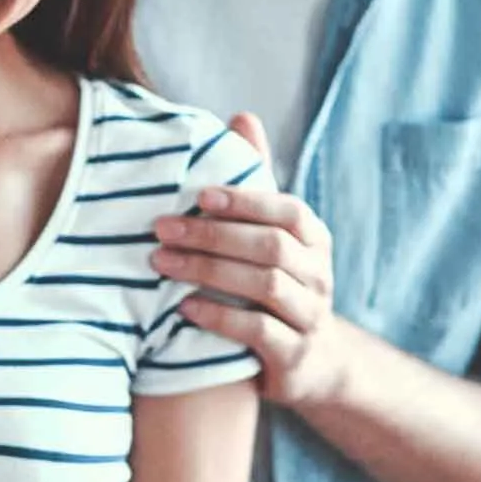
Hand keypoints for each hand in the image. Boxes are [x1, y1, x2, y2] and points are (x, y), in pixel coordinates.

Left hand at [152, 110, 347, 409]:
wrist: (309, 366)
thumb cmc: (276, 286)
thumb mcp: (271, 236)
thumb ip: (257, 182)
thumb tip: (242, 115)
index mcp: (314, 240)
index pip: (287, 210)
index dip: (246, 200)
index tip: (199, 193)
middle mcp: (319, 275)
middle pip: (270, 247)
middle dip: (213, 234)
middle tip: (161, 228)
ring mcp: (311, 317)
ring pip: (265, 286)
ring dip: (208, 271)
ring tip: (162, 263)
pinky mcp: (295, 357)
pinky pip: (259, 332)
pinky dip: (220, 316)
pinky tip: (184, 308)